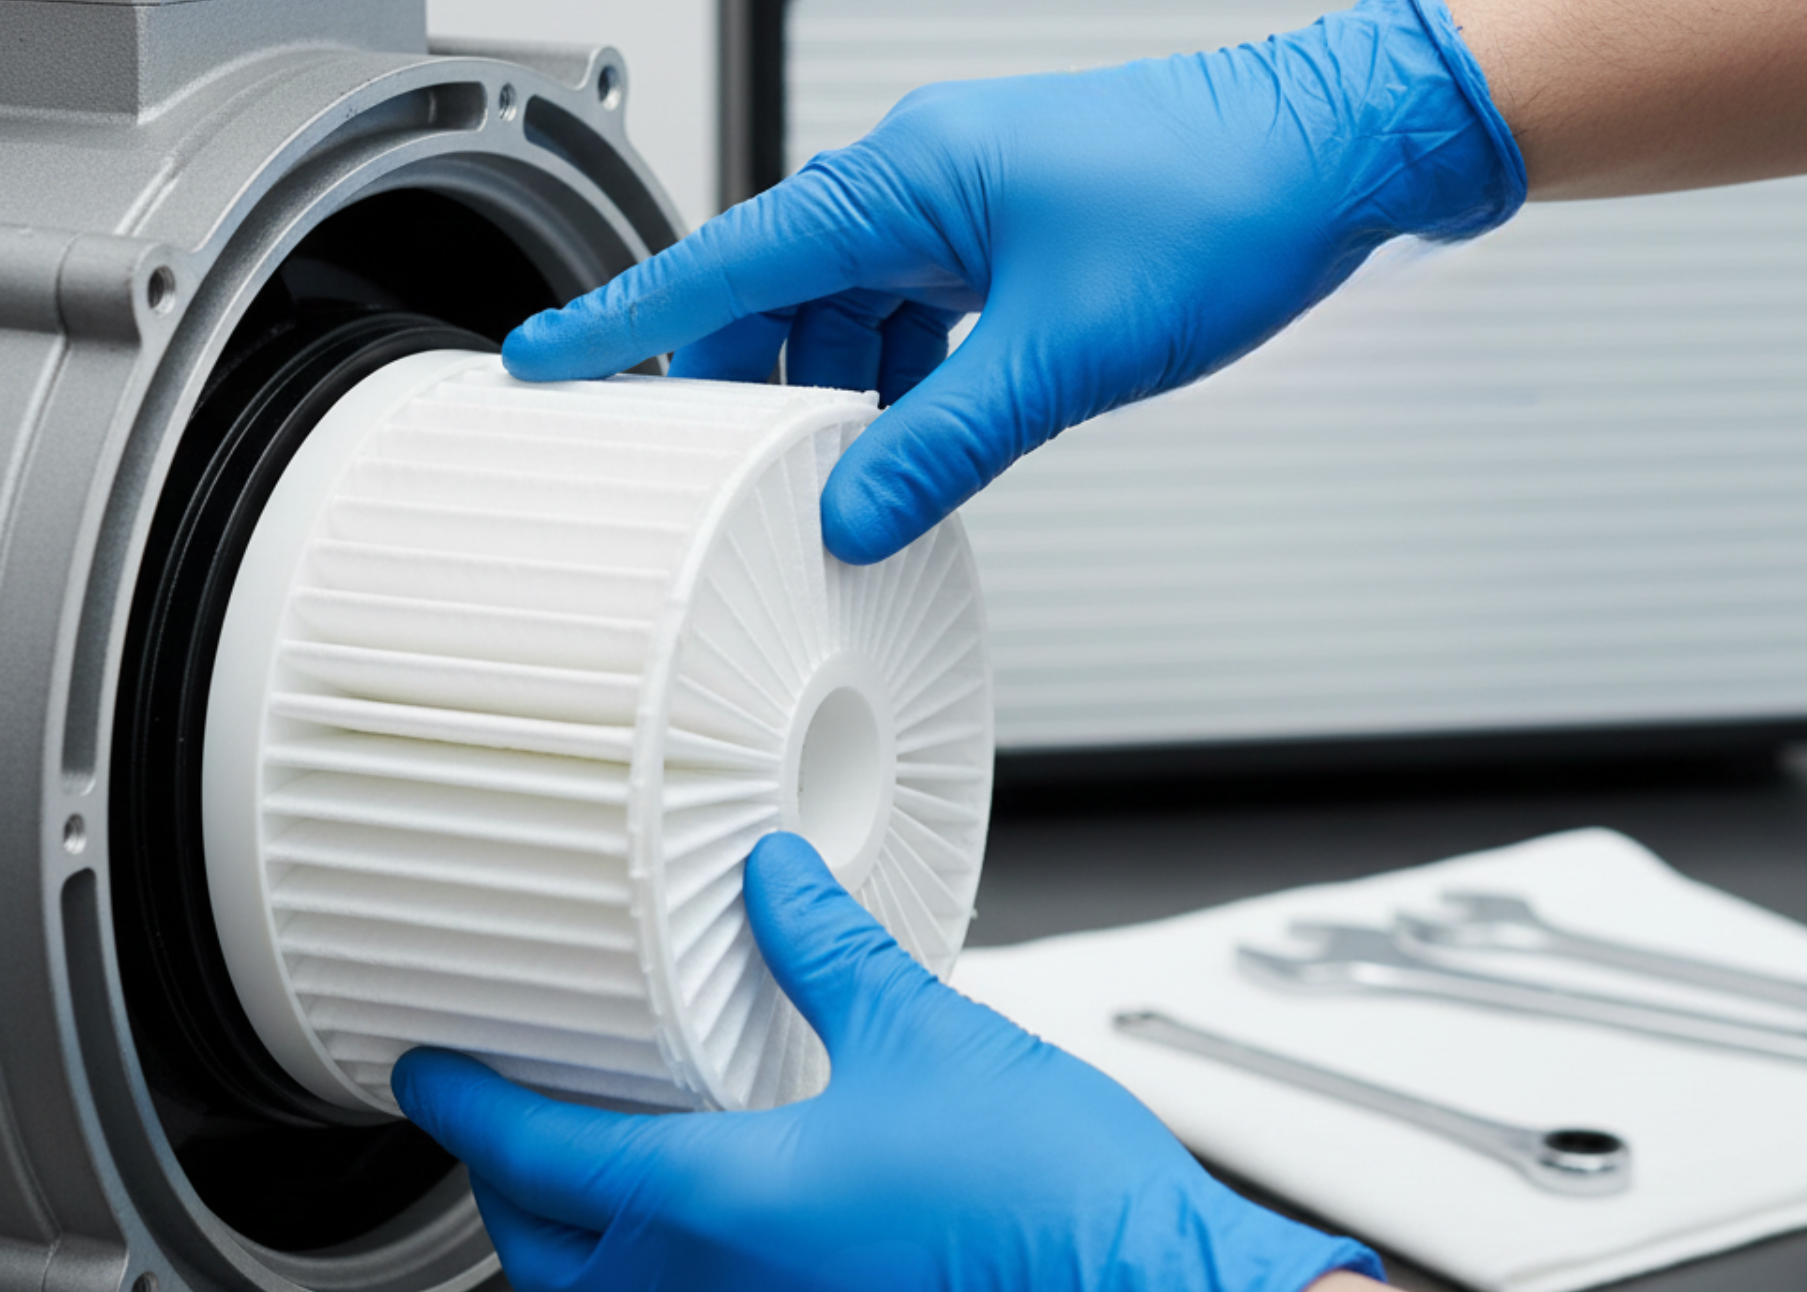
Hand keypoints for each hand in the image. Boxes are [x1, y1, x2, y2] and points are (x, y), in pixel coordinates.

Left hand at [393, 832, 1384, 1290]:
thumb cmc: (1053, 1203)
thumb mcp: (927, 1035)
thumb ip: (828, 949)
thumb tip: (773, 879)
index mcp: (720, 1209)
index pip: (538, 1158)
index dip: (466, 1107)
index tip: (429, 1074)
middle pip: (544, 1260)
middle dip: (506, 1190)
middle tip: (505, 1122)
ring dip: (576, 1245)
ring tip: (595, 1171)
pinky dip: (663, 1272)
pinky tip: (716, 1222)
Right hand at [501, 0, 1523, 564]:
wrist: (1332, 152)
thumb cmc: (1219, 205)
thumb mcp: (1064, 354)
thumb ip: (947, 443)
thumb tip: (855, 512)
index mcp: (904, 182)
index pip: (725, 262)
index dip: (625, 321)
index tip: (541, 363)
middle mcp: (918, 184)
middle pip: (778, 299)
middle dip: (749, 393)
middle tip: (717, 480)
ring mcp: (962, 209)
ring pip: (849, 318)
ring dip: (839, 400)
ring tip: (835, 483)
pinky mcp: (1006, 238)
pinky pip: (914, 318)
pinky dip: (902, 385)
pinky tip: (915, 443)